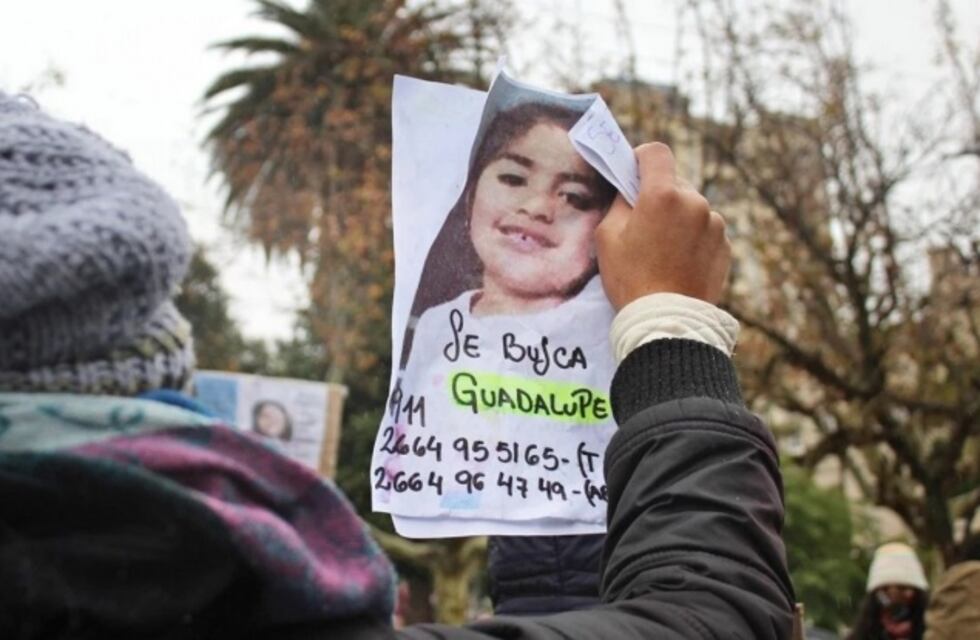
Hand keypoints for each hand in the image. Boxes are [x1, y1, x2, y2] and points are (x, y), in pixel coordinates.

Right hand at [595, 143, 730, 310]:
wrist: (666, 322)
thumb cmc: (630, 279)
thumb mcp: (607, 236)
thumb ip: (619, 203)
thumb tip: (629, 190)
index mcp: (663, 195)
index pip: (656, 153)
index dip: (641, 158)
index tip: (632, 174)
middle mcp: (695, 202)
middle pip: (674, 182)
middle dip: (658, 195)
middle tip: (642, 224)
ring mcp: (715, 224)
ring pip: (691, 207)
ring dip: (678, 218)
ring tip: (662, 250)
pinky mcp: (725, 245)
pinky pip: (705, 230)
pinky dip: (692, 238)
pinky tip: (678, 263)